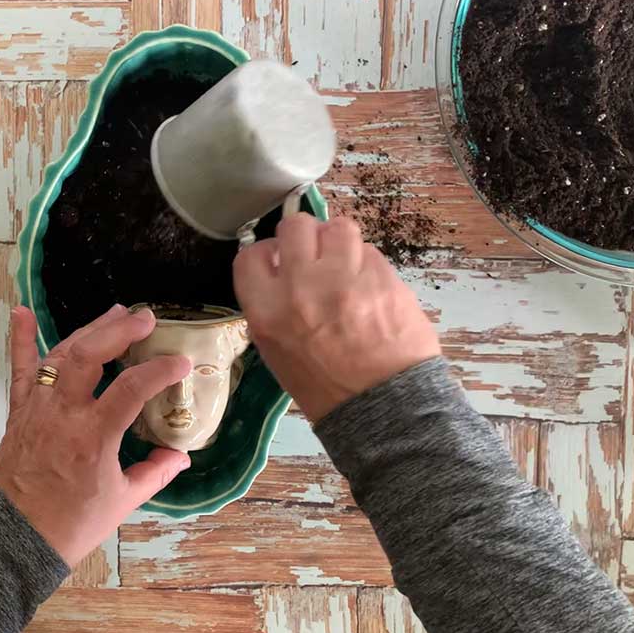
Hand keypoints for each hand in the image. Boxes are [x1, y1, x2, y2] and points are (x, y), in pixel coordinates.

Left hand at [0, 305, 192, 566]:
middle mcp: (63, 413)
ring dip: (90, 329)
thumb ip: (155, 473)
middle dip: (121, 330)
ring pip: (62, 354)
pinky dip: (21, 339)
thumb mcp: (123, 501)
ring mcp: (38, 408)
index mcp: (93, 437)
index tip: (182, 364)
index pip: (132, 388)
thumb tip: (180, 456)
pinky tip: (21, 310)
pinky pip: (20, 369)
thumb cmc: (71, 524)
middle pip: (91, 355)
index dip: (160, 370)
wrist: (15, 538)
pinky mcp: (20, 411)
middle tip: (147, 319)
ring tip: (115, 313)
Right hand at [233, 214, 440, 421]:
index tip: (279, 259)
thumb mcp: (278, 353)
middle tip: (316, 254)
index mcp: (267, 312)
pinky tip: (369, 282)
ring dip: (339, 240)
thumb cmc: (327, 388)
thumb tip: (283, 272)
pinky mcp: (381, 277)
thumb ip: (274, 308)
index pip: (251, 255)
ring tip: (346, 261)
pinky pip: (369, 249)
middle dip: (305, 236)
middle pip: (295, 227)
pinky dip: (367, 261)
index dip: (267, 252)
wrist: (382, 406)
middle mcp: (300, 288)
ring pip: (337, 226)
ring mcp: (343, 278)